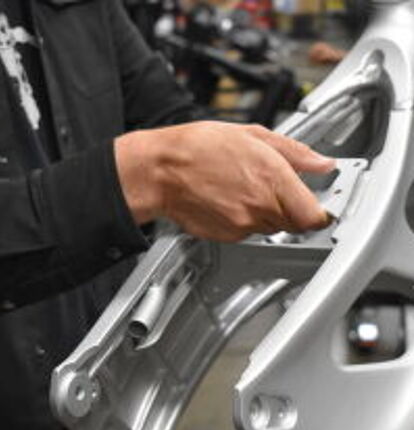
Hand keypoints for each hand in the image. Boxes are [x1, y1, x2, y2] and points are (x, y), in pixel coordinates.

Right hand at [115, 121, 335, 241]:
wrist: (161, 172)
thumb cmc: (199, 148)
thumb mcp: (253, 136)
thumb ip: (296, 152)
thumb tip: (322, 163)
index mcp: (272, 178)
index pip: (315, 216)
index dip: (321, 213)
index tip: (320, 206)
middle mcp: (260, 207)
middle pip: (295, 224)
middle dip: (293, 209)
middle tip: (277, 188)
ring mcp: (243, 225)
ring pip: (272, 228)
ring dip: (269, 213)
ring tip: (246, 188)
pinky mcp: (228, 236)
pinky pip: (249, 232)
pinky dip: (247, 219)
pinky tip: (232, 199)